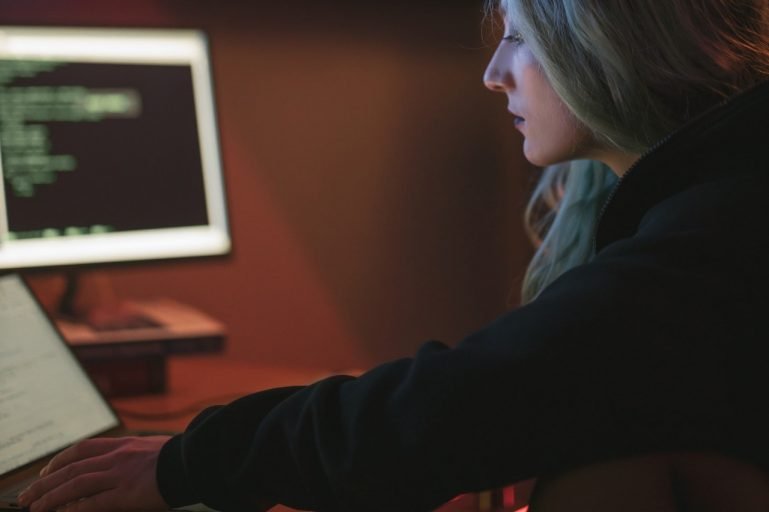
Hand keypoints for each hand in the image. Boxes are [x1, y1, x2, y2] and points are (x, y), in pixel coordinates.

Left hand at [18, 436, 170, 511]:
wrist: (196, 461)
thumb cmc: (183, 457)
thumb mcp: (156, 447)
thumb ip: (137, 454)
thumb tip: (132, 462)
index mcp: (124, 444)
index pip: (83, 448)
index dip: (60, 460)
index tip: (47, 470)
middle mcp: (117, 457)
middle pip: (72, 467)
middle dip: (46, 481)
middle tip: (29, 494)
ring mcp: (119, 474)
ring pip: (75, 484)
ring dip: (51, 497)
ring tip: (36, 507)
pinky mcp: (125, 494)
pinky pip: (93, 503)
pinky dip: (75, 509)